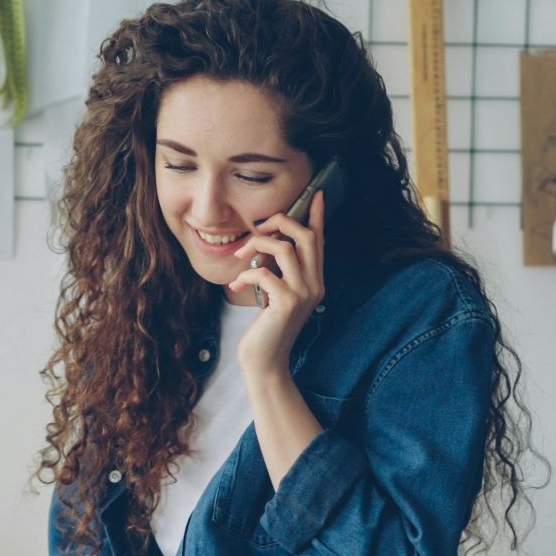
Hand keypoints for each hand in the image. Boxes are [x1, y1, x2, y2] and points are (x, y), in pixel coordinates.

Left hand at [229, 191, 326, 373]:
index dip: (316, 216)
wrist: (264, 362)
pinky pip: (264, 271)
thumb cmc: (265, 328)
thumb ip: (278, 271)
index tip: (315, 194)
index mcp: (315, 281)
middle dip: (280, 222)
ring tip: (241, 256)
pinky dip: (245, 273)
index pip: (319, 241)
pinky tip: (236, 287)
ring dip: (257, 245)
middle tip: (259, 226)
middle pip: (305, 236)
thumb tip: (266, 243)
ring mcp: (303, 294)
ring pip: (284, 248)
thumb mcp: (274, 294)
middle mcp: (315, 285)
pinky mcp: (287, 303)